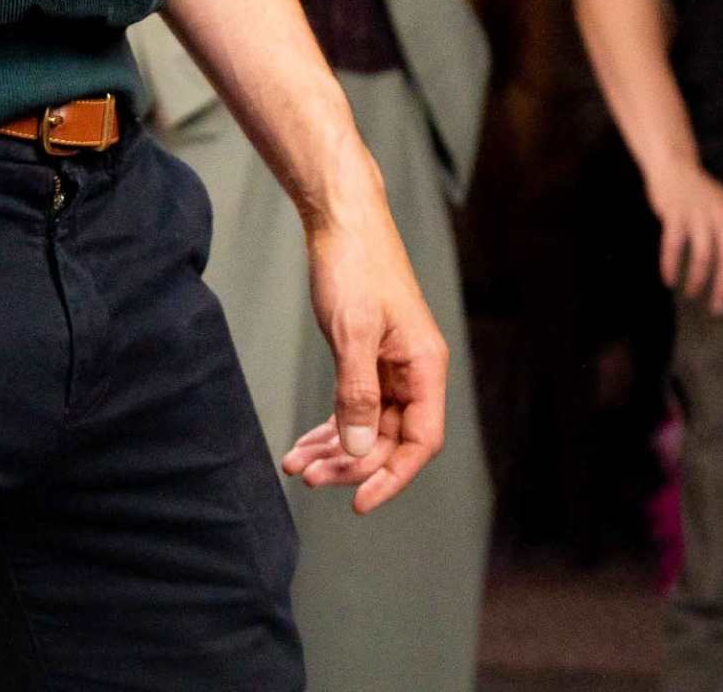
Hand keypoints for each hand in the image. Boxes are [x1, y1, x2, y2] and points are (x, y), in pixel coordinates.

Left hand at [277, 172, 451, 513]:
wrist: (340, 219)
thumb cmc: (353, 265)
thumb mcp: (352, 332)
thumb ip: (357, 393)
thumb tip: (357, 451)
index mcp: (425, 366)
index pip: (420, 441)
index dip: (392, 476)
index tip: (358, 502)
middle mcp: (413, 371)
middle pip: (389, 439)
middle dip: (351, 463)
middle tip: (310, 477)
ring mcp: (390, 366)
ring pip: (366, 427)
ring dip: (334, 450)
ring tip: (297, 467)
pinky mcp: (366, 358)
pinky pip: (352, 407)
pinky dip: (328, 428)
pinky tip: (302, 446)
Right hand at [643, 158, 722, 312]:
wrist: (673, 164)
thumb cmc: (700, 188)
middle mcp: (717, 217)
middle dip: (721, 287)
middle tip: (716, 309)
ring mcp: (695, 215)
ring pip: (700, 255)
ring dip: (695, 279)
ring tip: (690, 294)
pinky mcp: (674, 213)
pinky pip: (672, 245)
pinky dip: (669, 264)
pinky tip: (668, 279)